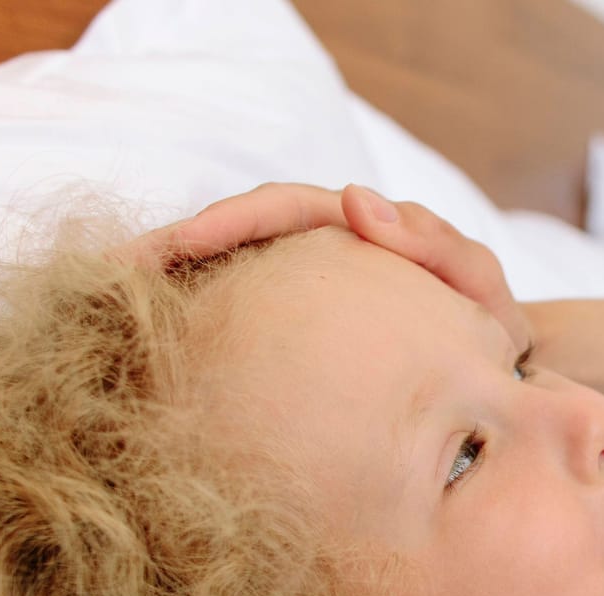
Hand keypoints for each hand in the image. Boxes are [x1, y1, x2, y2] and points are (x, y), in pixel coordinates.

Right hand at [129, 182, 530, 352]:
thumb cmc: (489, 337)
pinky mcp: (288, 334)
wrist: (495, 388)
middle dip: (170, 251)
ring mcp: (301, 292)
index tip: (178, 243)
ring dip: (170, 290)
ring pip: (226, 279)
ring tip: (107, 309)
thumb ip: (439, 250)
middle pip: (234, 237)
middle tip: (113, 274)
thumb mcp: (481, 296)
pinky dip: (196, 333)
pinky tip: (150, 358)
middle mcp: (322, 253)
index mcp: (359, 231)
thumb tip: (356, 200)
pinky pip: (236, 322)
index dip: (225, 221)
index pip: (280, 210)